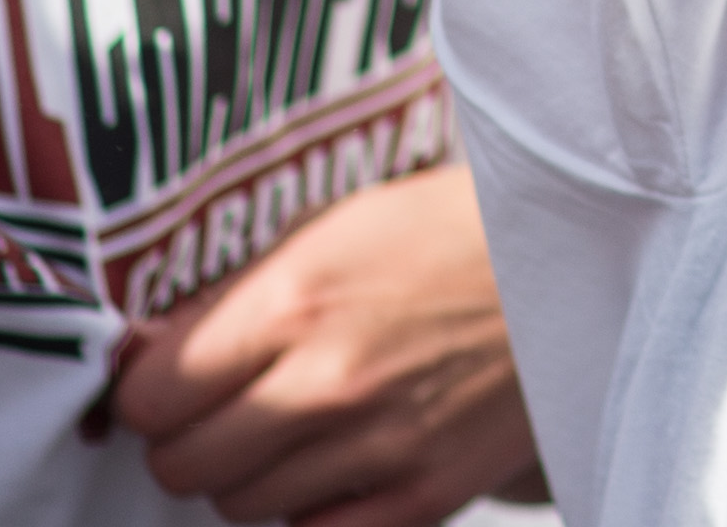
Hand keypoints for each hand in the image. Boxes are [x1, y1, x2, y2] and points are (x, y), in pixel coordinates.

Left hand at [109, 164, 536, 526]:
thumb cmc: (455, 231)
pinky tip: (335, 466)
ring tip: (294, 429)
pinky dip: (308, 512)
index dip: (148, 393)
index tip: (168, 383)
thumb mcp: (336, 229)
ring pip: (239, 509)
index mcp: (294, 299)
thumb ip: (236, 298)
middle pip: (182, 464)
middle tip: (225, 410)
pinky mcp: (425, 495)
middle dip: (190, 439)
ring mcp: (378, 445)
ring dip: (250, 476)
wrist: (585, 258)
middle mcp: (327, 379)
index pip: (150, 397)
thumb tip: (141, 358)